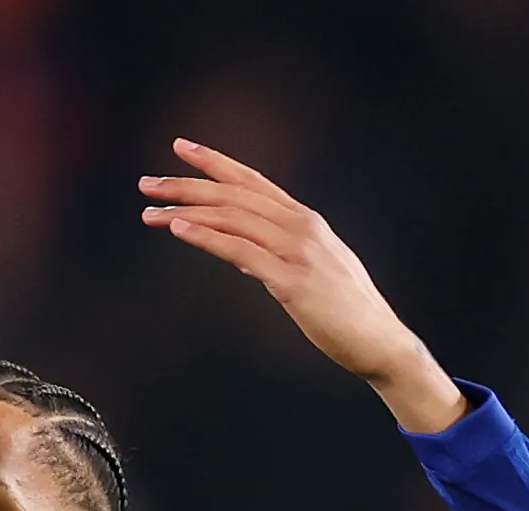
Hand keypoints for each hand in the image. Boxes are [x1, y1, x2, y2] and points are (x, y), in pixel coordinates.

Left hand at [139, 140, 467, 435]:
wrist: (381, 343)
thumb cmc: (347, 314)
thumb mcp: (311, 273)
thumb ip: (278, 258)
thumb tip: (244, 257)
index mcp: (306, 221)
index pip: (252, 181)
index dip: (215, 162)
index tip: (180, 148)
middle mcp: (301, 226)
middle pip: (234, 194)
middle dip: (187, 185)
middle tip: (147, 184)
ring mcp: (298, 251)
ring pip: (233, 218)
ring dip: (186, 211)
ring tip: (150, 213)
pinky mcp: (293, 281)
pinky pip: (241, 252)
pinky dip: (207, 238)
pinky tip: (179, 231)